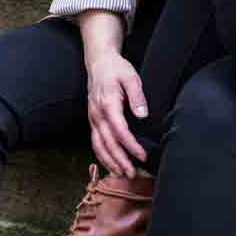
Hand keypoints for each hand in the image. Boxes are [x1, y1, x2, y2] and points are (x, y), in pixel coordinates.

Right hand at [85, 51, 148, 176]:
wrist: (99, 61)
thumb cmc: (116, 68)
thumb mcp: (131, 77)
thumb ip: (137, 96)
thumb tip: (142, 115)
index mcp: (107, 104)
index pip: (119, 131)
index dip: (131, 146)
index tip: (142, 156)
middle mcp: (97, 114)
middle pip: (107, 143)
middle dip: (120, 160)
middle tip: (132, 174)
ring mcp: (93, 118)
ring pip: (98, 145)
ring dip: (109, 162)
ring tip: (122, 174)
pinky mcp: (92, 120)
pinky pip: (95, 141)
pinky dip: (102, 155)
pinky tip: (111, 164)